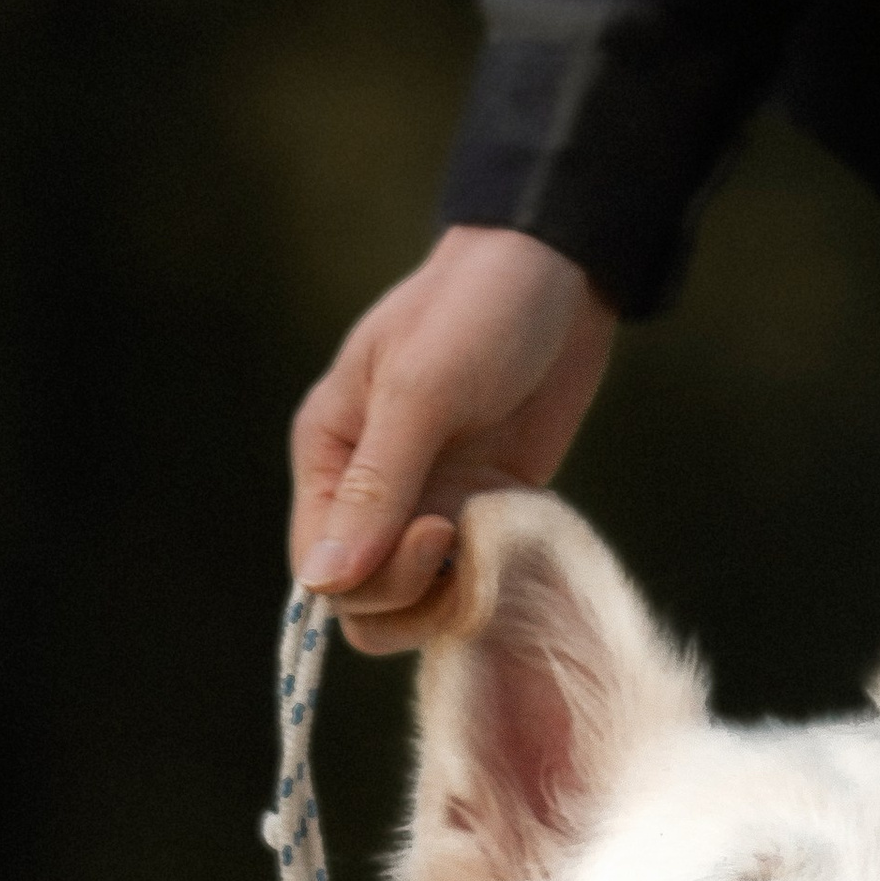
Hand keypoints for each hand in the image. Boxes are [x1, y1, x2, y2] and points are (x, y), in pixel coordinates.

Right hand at [287, 225, 618, 652]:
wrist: (558, 274)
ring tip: (493, 542)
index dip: (372, 580)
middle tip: (466, 534)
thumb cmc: (478, 310)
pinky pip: (469, 580)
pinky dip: (491, 580)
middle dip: (412, 594)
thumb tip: (324, 581)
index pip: (321, 570)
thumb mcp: (422, 390)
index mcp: (328, 454)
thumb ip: (376, 488)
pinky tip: (518, 544)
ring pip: (416, 606)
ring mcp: (427, 505)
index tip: (435, 533)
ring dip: (452, 598)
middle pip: (365, 600)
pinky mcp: (481, 511)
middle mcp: (367, 492)